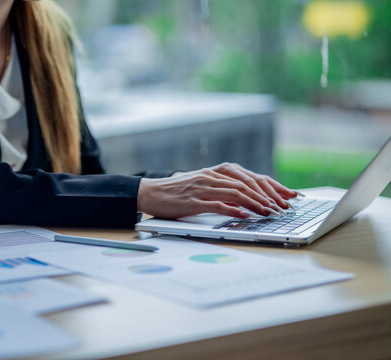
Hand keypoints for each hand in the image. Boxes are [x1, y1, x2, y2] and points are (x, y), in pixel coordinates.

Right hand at [137, 163, 296, 218]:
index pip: (250, 177)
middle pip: (247, 184)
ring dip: (255, 203)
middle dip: (268, 196)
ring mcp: (202, 188)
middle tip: (283, 208)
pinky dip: (232, 210)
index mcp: (216, 172)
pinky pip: (216, 204)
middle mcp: (212, 177)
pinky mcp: (193, 201)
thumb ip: (223, 190)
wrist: (150, 192)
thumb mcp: (203, 186)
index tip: (288, 196)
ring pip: (235, 193)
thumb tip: (246, 202)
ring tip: (269, 212)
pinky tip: (244, 215)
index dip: (272, 187)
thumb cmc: (177, 192)